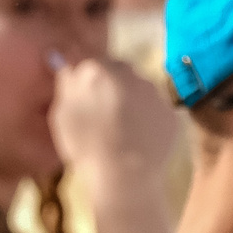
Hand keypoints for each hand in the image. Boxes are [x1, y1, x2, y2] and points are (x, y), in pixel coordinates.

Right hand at [49, 55, 175, 194]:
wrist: (125, 175)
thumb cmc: (85, 147)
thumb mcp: (62, 116)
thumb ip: (66, 85)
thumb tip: (67, 65)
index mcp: (97, 69)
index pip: (84, 56)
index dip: (78, 69)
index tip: (74, 80)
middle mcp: (130, 72)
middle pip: (114, 69)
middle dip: (105, 82)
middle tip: (96, 109)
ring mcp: (154, 91)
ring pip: (136, 87)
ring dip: (126, 98)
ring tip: (117, 127)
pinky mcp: (170, 111)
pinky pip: (153, 107)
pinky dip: (145, 116)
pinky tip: (135, 137)